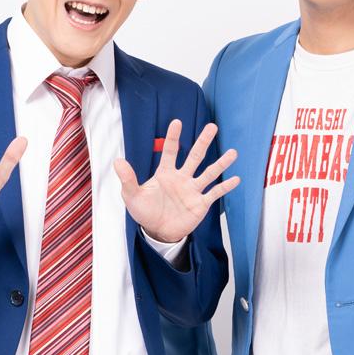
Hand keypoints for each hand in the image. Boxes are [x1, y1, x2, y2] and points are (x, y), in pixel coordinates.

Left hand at [114, 119, 239, 243]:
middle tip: (212, 127)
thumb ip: (127, 179)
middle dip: (203, 142)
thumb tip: (117, 161)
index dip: (173, 137)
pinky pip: (214, 193)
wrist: (157, 232)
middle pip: (195, 157)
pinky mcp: (200, 204)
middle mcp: (182, 178)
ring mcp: (193, 190)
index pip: (170, 152)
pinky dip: (225, 187)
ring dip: (221, 163)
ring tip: (233, 152)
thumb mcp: (132, 196)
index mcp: (165, 173)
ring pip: (209, 173)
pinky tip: (236, 179)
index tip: (177, 121)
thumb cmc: (145, 212)